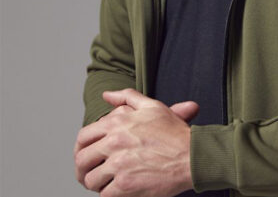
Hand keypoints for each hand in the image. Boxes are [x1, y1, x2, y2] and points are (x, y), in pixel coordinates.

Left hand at [74, 88, 199, 196]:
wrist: (191, 155)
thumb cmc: (174, 132)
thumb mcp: (152, 106)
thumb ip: (126, 97)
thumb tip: (106, 95)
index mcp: (117, 122)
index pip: (83, 137)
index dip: (80, 149)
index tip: (86, 156)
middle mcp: (114, 142)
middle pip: (82, 160)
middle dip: (83, 169)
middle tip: (92, 173)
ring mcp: (119, 165)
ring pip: (91, 180)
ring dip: (97, 183)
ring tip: (107, 182)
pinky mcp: (125, 185)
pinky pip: (104, 195)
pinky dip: (110, 195)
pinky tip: (119, 190)